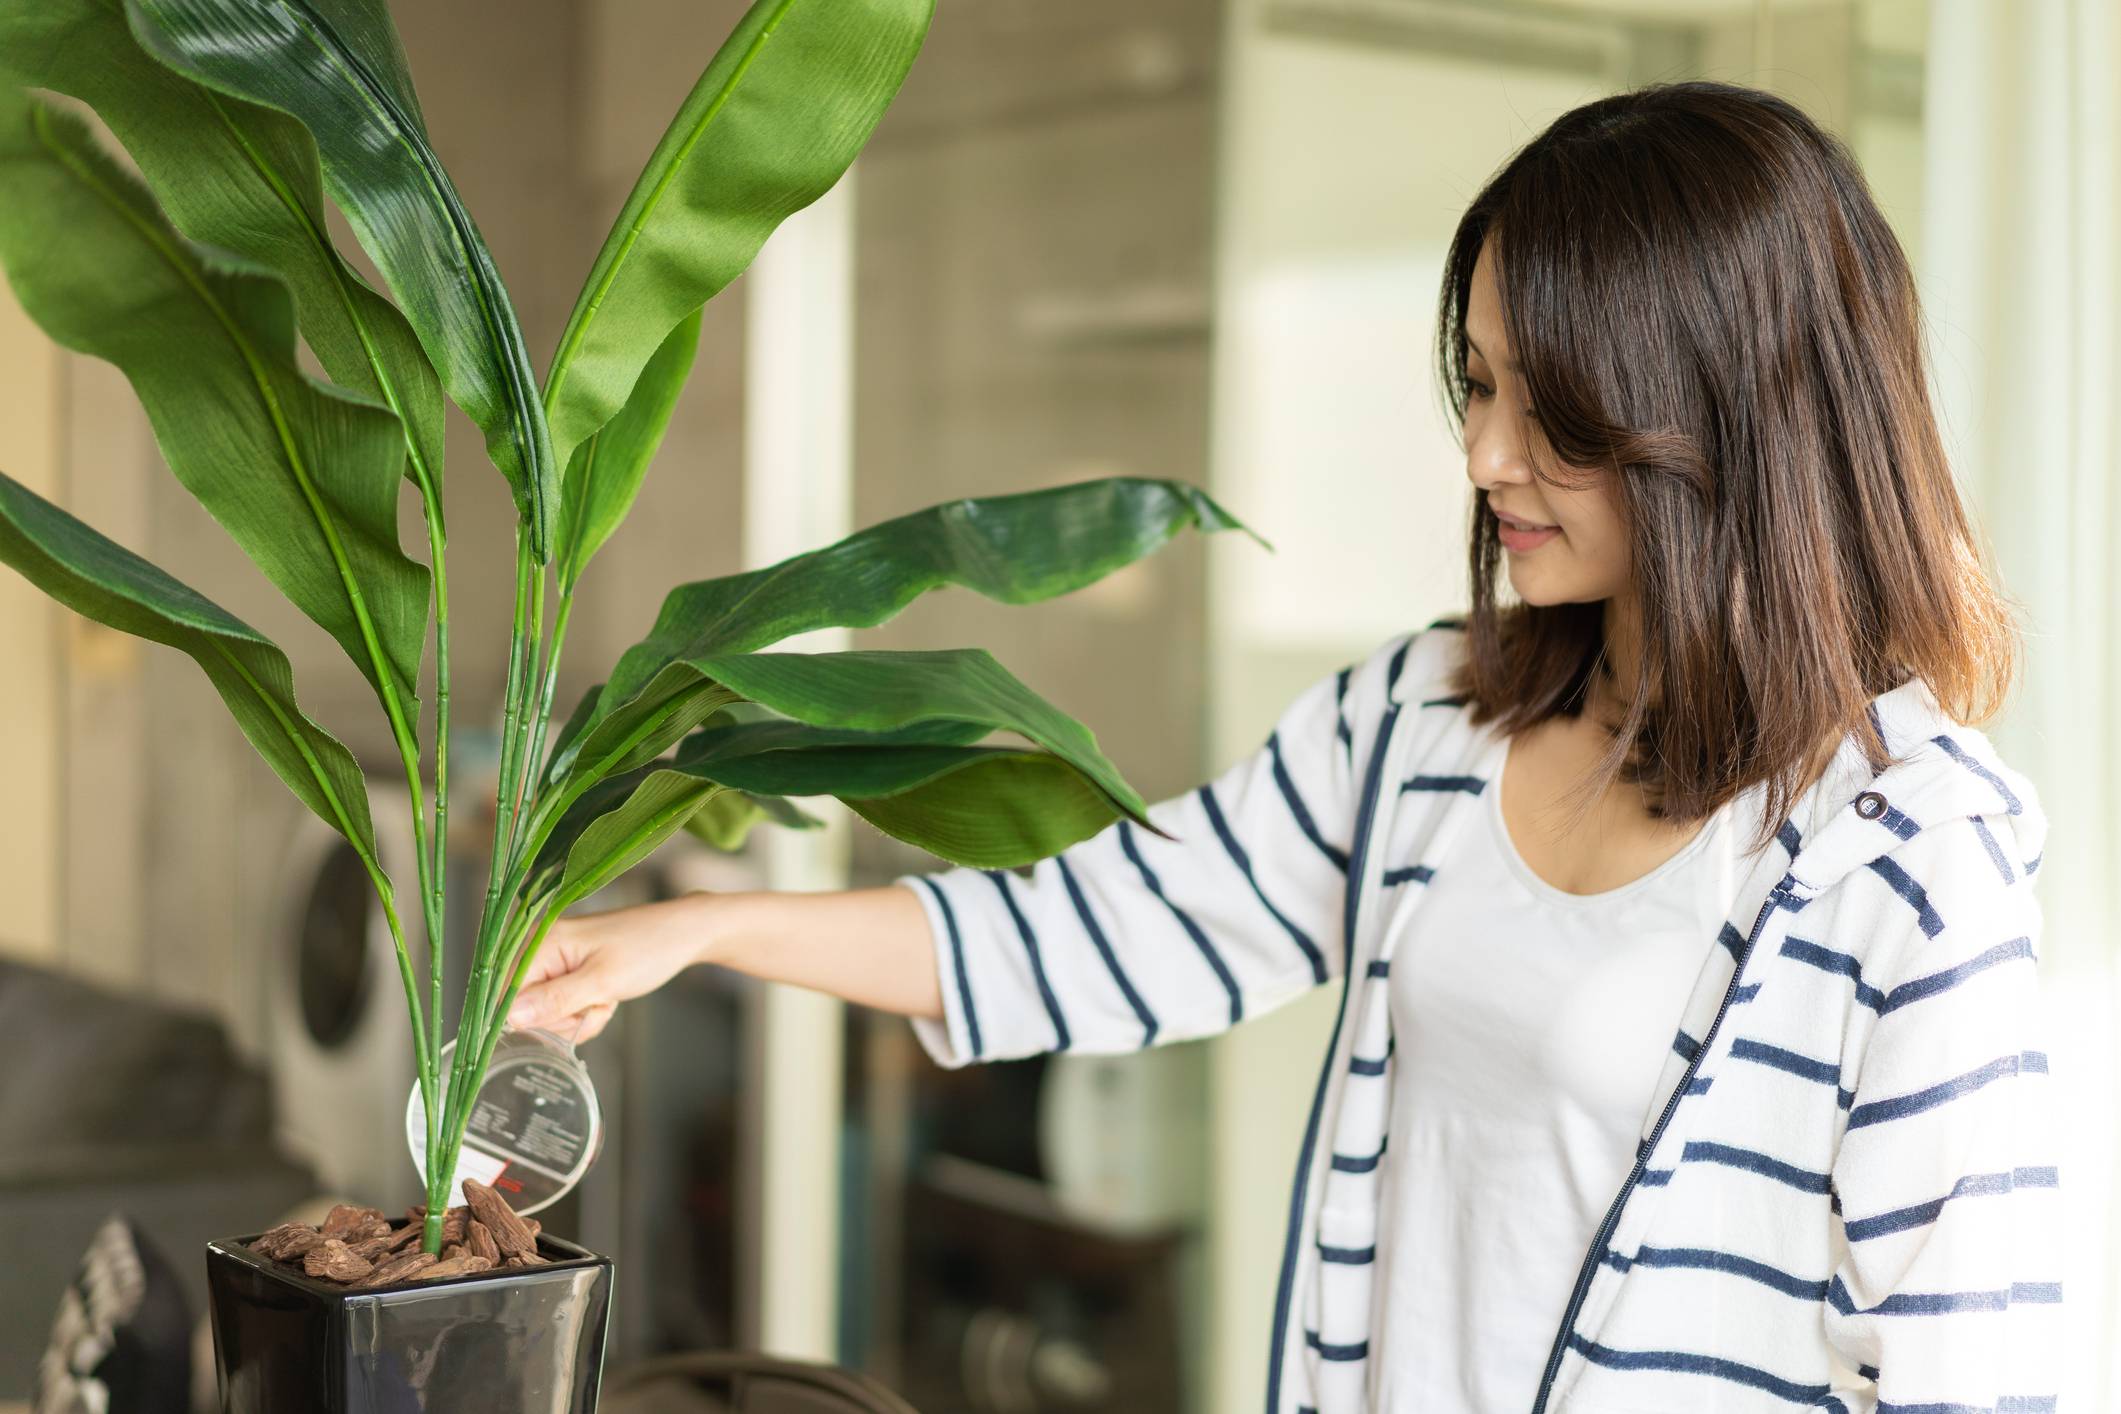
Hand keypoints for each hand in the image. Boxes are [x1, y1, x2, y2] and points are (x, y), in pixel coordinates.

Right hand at [507, 894, 714, 1042]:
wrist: (683, 934)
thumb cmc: (648, 949)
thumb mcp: (603, 980)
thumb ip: (555, 1000)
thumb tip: (510, 1018)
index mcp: (541, 941)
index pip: (507, 995)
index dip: (535, 1018)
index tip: (573, 1014)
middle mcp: (540, 947)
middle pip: (525, 1008)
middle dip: (563, 1019)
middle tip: (596, 1004)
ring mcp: (554, 958)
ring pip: (546, 1012)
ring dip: (578, 1017)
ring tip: (606, 998)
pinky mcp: (569, 969)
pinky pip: (562, 1006)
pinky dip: (585, 1011)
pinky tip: (607, 998)